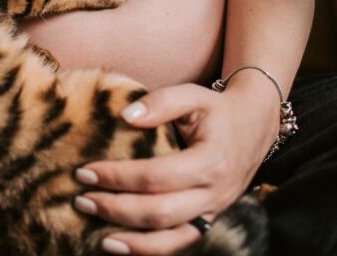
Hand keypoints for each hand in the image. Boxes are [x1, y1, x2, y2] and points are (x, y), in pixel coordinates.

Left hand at [74, 77, 278, 254]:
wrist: (255, 126)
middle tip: (81, 199)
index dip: (118, 177)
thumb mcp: (193, 95)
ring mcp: (213, 211)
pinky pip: (179, 242)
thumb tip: (125, 116)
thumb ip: (160, 102)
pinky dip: (149, 249)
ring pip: (170, 237)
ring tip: (95, 233)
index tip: (85, 170)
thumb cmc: (217, 109)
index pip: (156, 176)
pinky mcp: (209, 220)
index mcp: (210, 161)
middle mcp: (214, 193)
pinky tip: (119, 245)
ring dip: (131, 239)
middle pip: (160, 211)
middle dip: (116, 208)